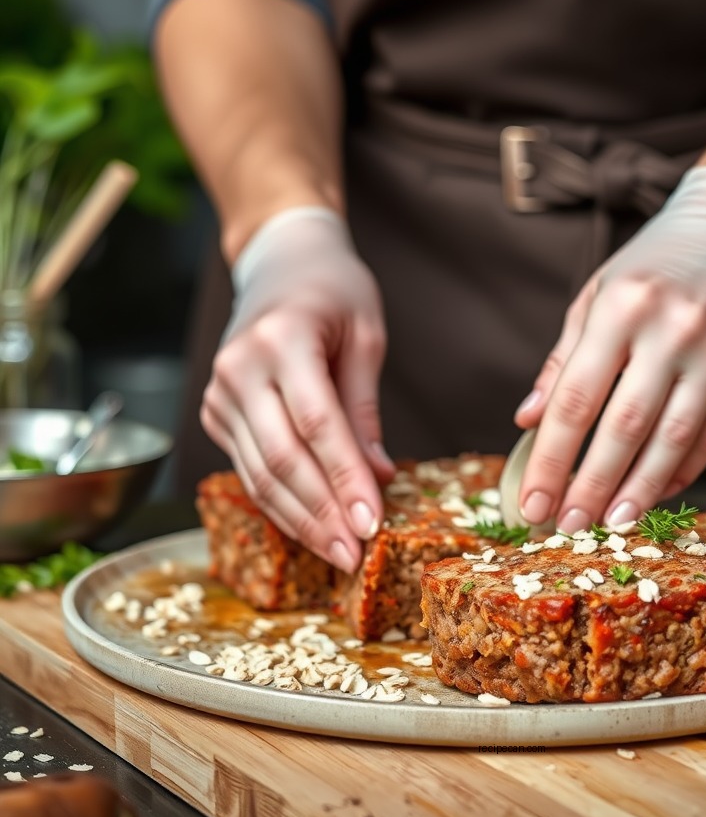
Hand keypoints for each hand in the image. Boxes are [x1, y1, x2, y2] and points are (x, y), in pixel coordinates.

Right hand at [200, 207, 392, 571]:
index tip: (371, 522)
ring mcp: (219, 392)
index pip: (315, 424)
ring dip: (300, 519)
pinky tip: (310, 527)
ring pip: (259, 473)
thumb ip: (364, 407)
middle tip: (355, 555)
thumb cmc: (333, 290)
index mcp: (280, 338)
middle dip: (321, 513)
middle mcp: (239, 368)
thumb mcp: (365, 336)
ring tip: (337, 554)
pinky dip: (279, 502)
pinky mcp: (215, 412)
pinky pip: (248, 467)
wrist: (280, 262)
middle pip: (281, 458)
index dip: (343, 479)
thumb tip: (379, 476)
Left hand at [514, 165, 705, 530]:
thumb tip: (529, 421)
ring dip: (638, 490)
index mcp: (620, 307)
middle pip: (624, 428)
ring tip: (610, 523)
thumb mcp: (596, 294)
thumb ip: (562, 358)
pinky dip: (683, 469)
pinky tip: (657, 491)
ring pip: (672, 440)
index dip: (551, 459)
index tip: (532, 502)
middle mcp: (671, 329)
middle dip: (590, 486)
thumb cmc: (652, 264)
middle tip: (567, 527)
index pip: (576, 399)